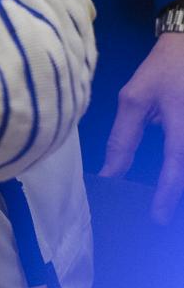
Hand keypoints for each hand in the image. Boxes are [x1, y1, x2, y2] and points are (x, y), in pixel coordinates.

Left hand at [100, 34, 183, 223]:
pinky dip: (181, 170)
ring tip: (163, 204)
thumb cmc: (162, 70)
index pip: (175, 163)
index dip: (167, 192)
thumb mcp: (134, 98)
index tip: (157, 217)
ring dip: (178, 184)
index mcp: (182, 120)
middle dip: (174, 194)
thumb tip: (111, 174)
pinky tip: (171, 184)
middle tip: (157, 217)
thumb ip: (123, 138)